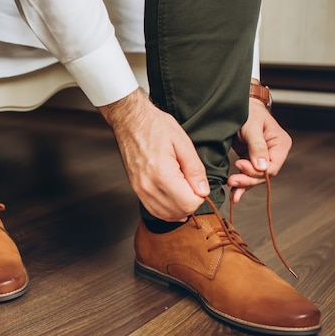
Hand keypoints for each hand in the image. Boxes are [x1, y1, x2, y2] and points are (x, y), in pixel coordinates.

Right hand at [98, 88, 208, 220]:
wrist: (131, 120)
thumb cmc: (155, 126)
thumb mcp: (183, 143)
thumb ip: (195, 170)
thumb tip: (203, 191)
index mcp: (163, 175)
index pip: (189, 203)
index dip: (199, 196)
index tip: (198, 183)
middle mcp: (149, 186)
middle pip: (178, 212)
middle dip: (190, 203)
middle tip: (192, 185)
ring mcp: (140, 190)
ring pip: (166, 215)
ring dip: (179, 208)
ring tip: (182, 190)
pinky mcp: (136, 189)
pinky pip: (153, 210)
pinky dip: (166, 210)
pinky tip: (173, 200)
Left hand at [228, 95, 291, 202]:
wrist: (236, 106)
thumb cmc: (247, 112)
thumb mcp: (252, 127)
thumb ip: (257, 146)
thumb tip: (262, 167)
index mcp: (280, 144)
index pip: (272, 166)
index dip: (257, 171)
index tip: (240, 166)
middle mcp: (273, 154)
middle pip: (263, 175)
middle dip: (248, 179)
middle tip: (232, 180)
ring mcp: (262, 159)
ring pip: (255, 178)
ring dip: (243, 185)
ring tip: (232, 191)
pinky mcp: (250, 161)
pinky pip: (247, 175)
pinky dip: (240, 185)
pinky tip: (234, 195)